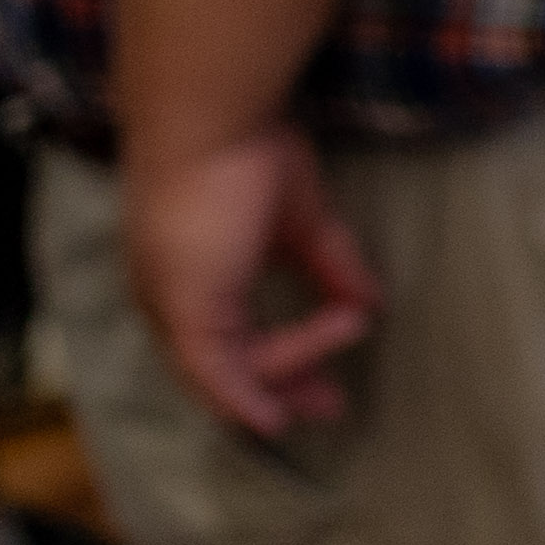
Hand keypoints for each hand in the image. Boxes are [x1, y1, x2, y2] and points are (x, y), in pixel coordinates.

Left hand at [109, 0, 371, 433]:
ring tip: (350, 333)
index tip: (339, 355)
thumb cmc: (248, 152)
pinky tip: (276, 420)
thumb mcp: (302, 218)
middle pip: (229, 367)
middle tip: (333, 405)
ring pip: (232, 371)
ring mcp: (174, 310)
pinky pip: (216, 374)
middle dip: (285, 387)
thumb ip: (331, 264)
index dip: (287, 356)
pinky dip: (246, 401)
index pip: (236, 337)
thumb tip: (371, 301)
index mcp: (195, 277)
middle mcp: (173, 302)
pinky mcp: (185, 312)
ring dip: (291, 369)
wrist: (209, 125)